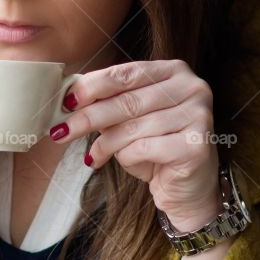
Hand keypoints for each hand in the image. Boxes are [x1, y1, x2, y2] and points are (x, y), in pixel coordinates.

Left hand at [50, 59, 224, 229]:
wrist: (187, 187)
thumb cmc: (155, 148)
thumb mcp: (129, 120)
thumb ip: (108, 103)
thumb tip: (69, 99)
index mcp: (174, 71)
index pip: (126, 73)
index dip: (93, 86)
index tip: (67, 101)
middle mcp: (192, 88)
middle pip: (127, 101)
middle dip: (88, 117)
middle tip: (61, 131)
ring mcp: (198, 115)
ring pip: (132, 127)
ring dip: (106, 144)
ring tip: (95, 155)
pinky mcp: (196, 145)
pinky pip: (144, 148)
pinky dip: (126, 157)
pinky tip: (125, 162)